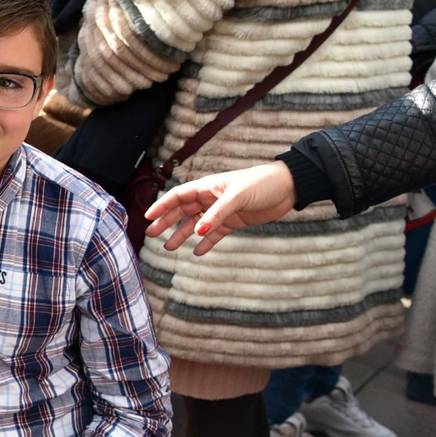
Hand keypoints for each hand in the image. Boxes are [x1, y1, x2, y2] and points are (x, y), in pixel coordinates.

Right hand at [144, 161, 297, 255]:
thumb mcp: (237, 197)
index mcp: (208, 187)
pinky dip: (205, 243)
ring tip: (169, 248)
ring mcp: (221, 211)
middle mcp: (211, 198)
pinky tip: (197, 252)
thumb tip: (197, 232)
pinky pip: (215, 234)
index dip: (162, 206)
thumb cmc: (261, 184)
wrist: (287, 188)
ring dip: (183, 235)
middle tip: (151, 235)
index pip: (178, 196)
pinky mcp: (234, 222)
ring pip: (196, 224)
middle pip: (183, 211)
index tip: (147, 217)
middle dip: (166, 222)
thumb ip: (217, 214)